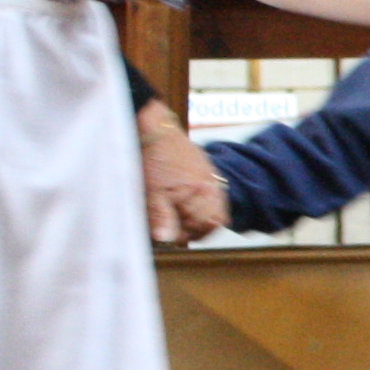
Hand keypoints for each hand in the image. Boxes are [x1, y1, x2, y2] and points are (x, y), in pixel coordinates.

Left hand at [138, 102, 228, 244]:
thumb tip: (166, 240)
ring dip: (203, 218)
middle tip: (180, 234)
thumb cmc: (154, 159)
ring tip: (186, 222)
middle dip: (199, 229)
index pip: (203, 226)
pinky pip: (213, 193)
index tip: (172, 238)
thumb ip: (161, 216)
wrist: (157, 129)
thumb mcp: (152, 192)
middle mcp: (210, 187)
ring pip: (216, 207)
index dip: (188, 235)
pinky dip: (205, 204)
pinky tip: (191, 203)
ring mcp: (210, 178)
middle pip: (214, 219)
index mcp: (200, 194)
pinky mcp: (205, 170)